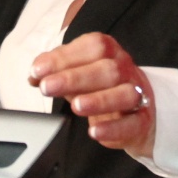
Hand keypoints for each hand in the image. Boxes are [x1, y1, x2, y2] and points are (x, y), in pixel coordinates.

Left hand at [29, 32, 155, 157]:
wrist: (135, 110)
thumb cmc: (100, 86)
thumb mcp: (76, 72)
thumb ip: (56, 69)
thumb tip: (35, 74)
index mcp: (109, 51)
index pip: (92, 46)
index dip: (64, 57)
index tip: (38, 70)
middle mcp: (125, 70)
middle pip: (107, 69)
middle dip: (74, 78)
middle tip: (47, 87)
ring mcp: (137, 95)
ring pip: (125, 94)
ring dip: (99, 100)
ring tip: (75, 106)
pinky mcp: (142, 121)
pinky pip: (132, 123)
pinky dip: (113, 128)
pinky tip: (95, 131)